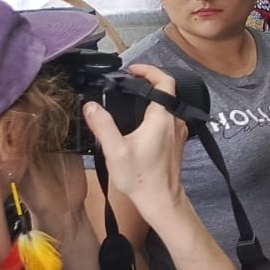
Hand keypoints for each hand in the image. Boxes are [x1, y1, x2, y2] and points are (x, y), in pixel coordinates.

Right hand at [81, 64, 188, 223]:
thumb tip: (91, 106)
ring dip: (150, 99)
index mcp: (163, 118)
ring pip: (167, 106)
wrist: (161, 199)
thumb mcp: (115, 150)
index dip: (149, 71)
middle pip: (166, 92)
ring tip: (130, 99)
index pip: (165, 82)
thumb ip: (102, 125)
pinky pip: (166, 119)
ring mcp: (178, 132)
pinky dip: (154, 113)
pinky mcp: (176, 142)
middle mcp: (175, 121)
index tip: (132, 70)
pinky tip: (137, 122)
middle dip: (147, 83)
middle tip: (127, 83)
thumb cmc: (141, 178)